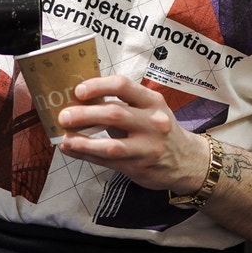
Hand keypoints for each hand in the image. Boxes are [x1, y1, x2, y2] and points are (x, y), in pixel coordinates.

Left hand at [56, 75, 207, 193]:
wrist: (187, 160)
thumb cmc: (160, 130)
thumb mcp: (150, 110)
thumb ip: (123, 104)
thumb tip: (82, 100)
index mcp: (152, 101)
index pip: (123, 86)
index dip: (98, 86)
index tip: (79, 90)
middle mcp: (153, 122)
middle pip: (114, 114)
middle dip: (84, 114)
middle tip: (64, 115)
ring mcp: (147, 147)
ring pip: (111, 144)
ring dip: (83, 141)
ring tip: (65, 139)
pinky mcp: (138, 166)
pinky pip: (108, 161)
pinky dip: (87, 154)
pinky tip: (72, 149)